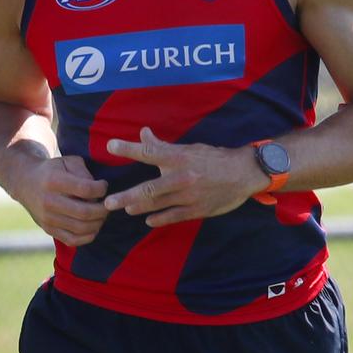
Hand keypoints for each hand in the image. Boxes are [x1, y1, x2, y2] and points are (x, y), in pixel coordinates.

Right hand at [21, 154, 107, 245]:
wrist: (26, 183)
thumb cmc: (53, 170)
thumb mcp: (67, 161)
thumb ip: (84, 172)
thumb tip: (98, 190)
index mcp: (54, 180)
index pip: (86, 189)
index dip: (101, 189)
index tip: (104, 186)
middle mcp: (49, 201)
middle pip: (85, 212)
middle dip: (103, 210)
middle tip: (109, 204)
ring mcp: (47, 218)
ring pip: (81, 228)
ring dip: (98, 223)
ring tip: (102, 215)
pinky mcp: (48, 229)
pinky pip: (73, 240)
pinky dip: (88, 236)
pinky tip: (94, 227)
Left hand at [103, 127, 264, 226]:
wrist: (243, 173)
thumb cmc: (213, 158)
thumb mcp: (189, 148)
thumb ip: (163, 144)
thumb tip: (142, 132)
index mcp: (179, 157)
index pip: (149, 151)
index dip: (129, 148)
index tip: (110, 146)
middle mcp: (182, 177)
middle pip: (149, 188)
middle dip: (126, 196)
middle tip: (108, 202)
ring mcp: (189, 196)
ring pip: (158, 204)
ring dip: (138, 207)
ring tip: (125, 208)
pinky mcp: (196, 210)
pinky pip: (173, 216)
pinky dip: (159, 219)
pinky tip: (148, 220)